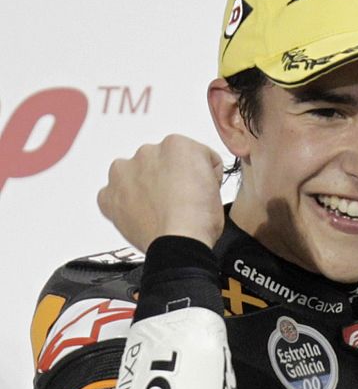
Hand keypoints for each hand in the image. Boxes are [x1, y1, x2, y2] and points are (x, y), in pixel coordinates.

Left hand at [97, 135, 225, 250]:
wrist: (178, 243)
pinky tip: (142, 215)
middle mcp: (147, 152)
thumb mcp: (217, 184)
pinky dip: (125, 203)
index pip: (192, 155)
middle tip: (179, 201)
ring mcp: (123, 173)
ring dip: (143, 185)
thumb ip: (200, 170)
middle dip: (167, 176)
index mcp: (177, 145)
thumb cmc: (199, 219)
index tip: (199, 189)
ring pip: (134, 174)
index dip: (200, 174)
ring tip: (159, 209)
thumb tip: (190, 178)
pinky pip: (115, 194)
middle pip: (160, 161)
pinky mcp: (108, 195)